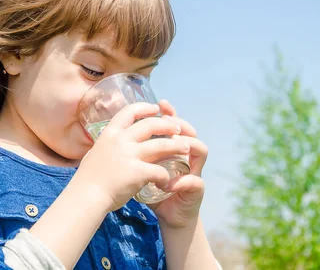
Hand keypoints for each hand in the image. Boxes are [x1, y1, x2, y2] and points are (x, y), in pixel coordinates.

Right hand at [75, 102, 190, 211]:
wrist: (85, 197)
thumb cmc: (87, 180)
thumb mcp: (94, 153)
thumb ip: (105, 146)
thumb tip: (107, 143)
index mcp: (109, 133)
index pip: (129, 111)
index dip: (144, 108)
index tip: (155, 108)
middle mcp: (120, 140)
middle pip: (150, 125)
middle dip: (167, 124)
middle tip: (178, 128)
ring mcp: (130, 155)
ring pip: (161, 145)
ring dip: (177, 146)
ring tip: (186, 148)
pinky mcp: (138, 171)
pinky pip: (160, 170)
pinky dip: (166, 176)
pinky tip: (167, 182)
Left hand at [148, 100, 207, 229]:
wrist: (168, 216)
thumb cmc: (152, 189)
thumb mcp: (141, 167)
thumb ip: (136, 151)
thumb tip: (119, 133)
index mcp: (173, 147)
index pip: (174, 124)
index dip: (169, 113)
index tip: (159, 104)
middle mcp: (187, 155)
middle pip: (190, 131)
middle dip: (181, 124)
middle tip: (169, 121)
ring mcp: (195, 170)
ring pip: (200, 149)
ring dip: (186, 147)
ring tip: (173, 145)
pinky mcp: (197, 188)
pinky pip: (194, 180)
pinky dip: (182, 181)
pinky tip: (168, 183)